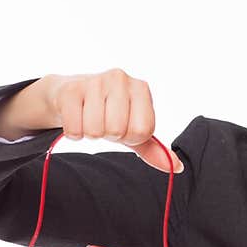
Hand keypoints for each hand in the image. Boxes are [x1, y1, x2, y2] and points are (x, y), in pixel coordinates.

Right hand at [41, 68, 182, 172]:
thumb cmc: (106, 112)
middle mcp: (120, 79)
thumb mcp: (132, 129)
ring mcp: (94, 81)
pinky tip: (75, 118)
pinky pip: (74, 128)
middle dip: (109, 134)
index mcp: (140, 88)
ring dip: (90, 133)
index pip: (142, 130)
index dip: (130, 136)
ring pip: (95, 130)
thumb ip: (154, 149)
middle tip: (103, 123)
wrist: (68, 93)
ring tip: (88, 118)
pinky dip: (73, 132)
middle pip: (117, 130)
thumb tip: (178, 167)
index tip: (123, 127)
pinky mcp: (70, 90)